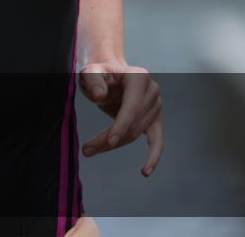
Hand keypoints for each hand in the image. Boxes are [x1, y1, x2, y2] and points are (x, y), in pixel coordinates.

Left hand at [78, 61, 162, 176]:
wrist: (111, 74)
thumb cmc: (99, 73)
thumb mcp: (90, 73)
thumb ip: (93, 81)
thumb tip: (99, 95)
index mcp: (139, 77)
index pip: (132, 107)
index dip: (121, 125)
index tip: (108, 142)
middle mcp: (153, 91)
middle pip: (132, 124)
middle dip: (109, 139)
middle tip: (86, 150)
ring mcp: (157, 106)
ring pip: (136, 134)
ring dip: (113, 145)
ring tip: (90, 150)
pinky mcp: (156, 119)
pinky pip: (157, 140)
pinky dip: (153, 157)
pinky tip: (145, 171)